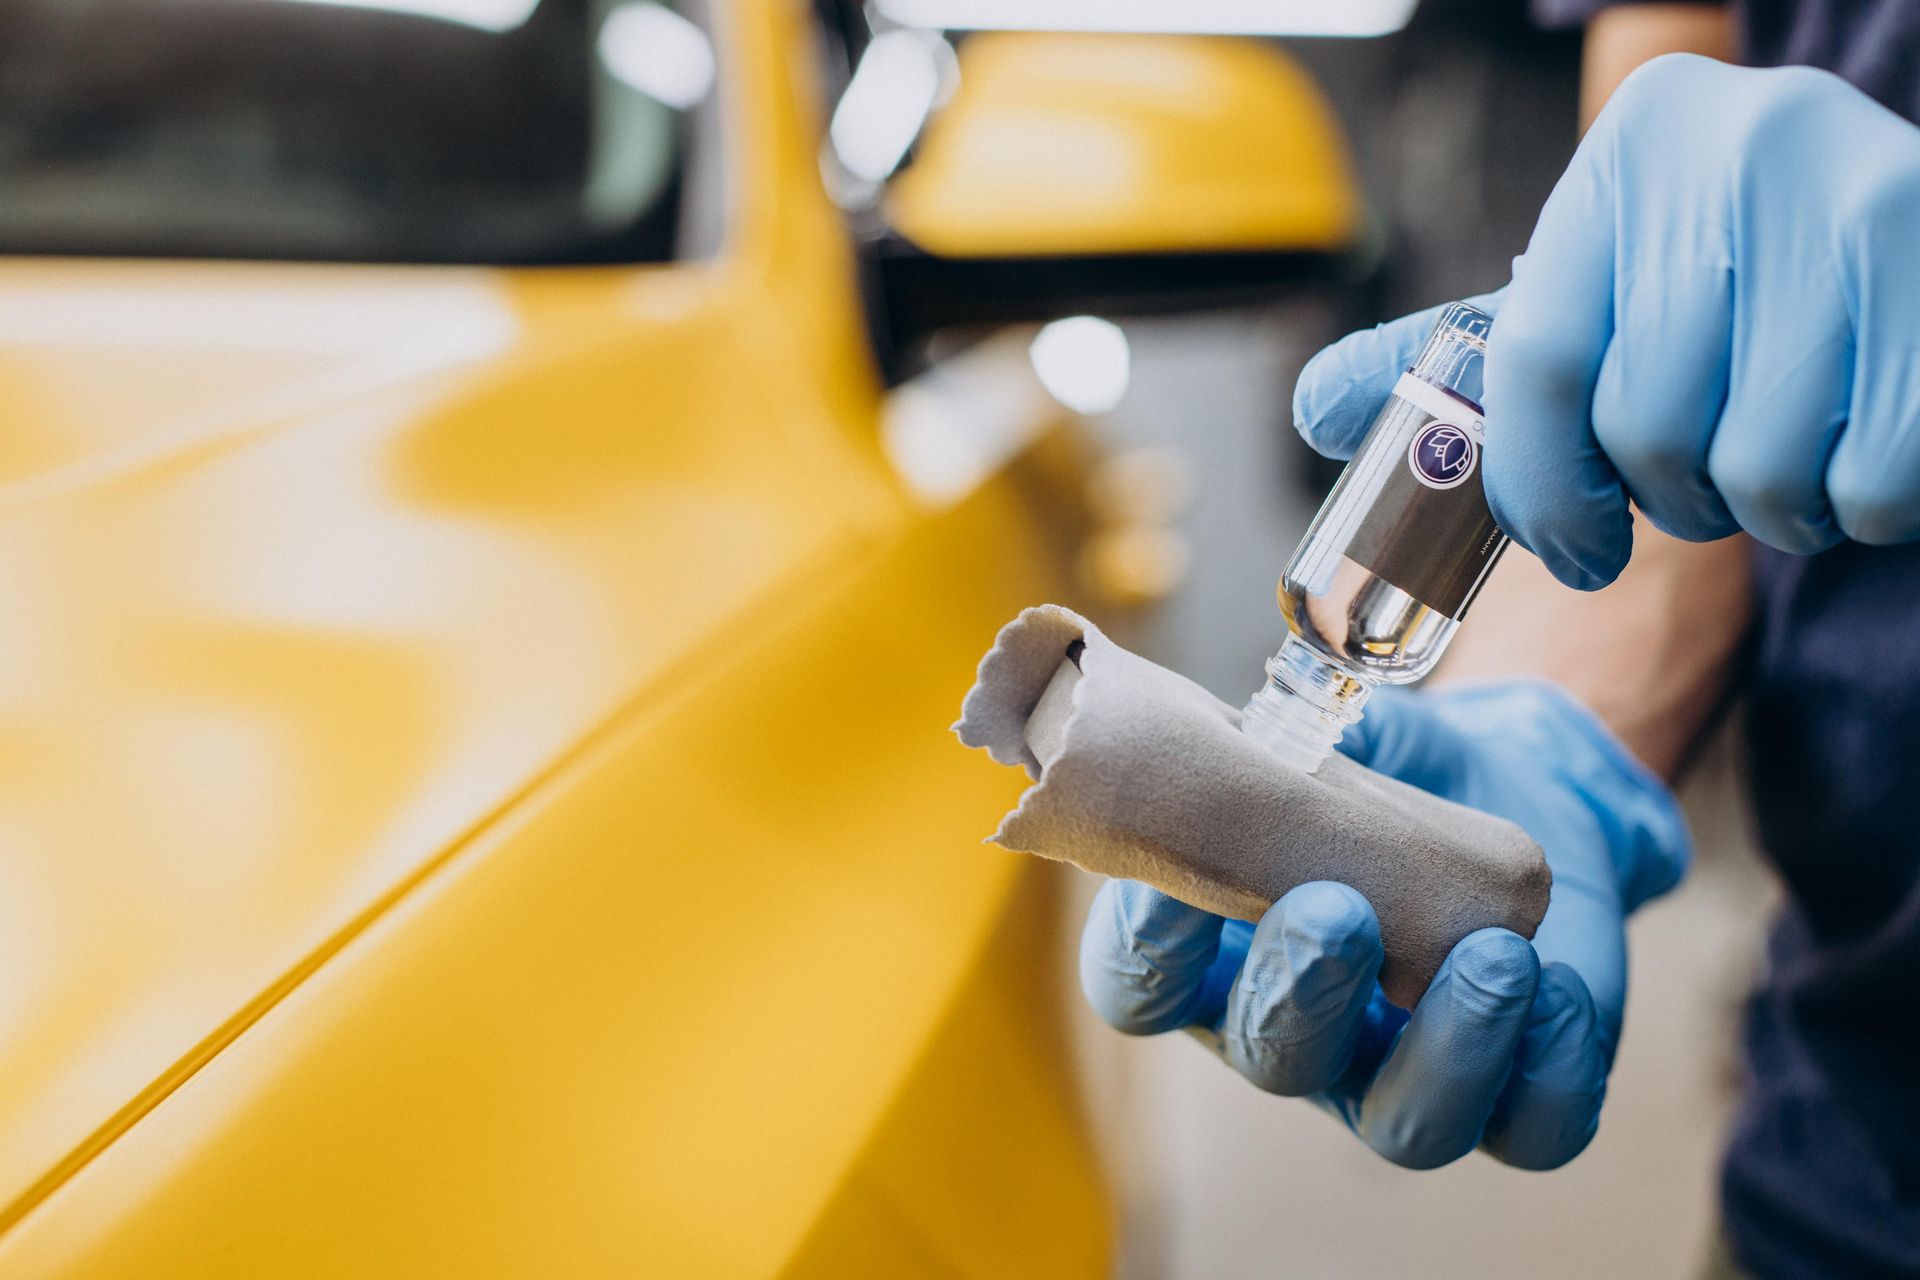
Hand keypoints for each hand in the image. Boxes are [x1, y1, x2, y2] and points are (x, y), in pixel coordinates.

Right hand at [1079, 683, 1687, 1168]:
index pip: (1141, 987)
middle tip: (1339, 908)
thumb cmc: (1385, 770)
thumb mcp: (1328, 738)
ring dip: (1448, 1048)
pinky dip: (1549, 1067)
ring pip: (1404, 1126)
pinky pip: (1533, 1130)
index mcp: (1214, 953)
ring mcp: (1399, 1076)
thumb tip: (1270, 749)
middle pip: (1270, 1057)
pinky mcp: (1514, 1094)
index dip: (1147, 951)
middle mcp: (1294, 1032)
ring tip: (1494, 955)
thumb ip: (1286, 748)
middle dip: (1302, 990)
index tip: (1175, 886)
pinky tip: (1554, 983)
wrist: (1509, 784)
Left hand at [1296, 54, 1919, 588]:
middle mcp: (1743, 148)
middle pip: (1647, 428)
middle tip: (1707, 475)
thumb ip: (1463, 355)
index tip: (1569, 550)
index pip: (1536, 362)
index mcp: (1635, 146)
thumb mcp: (1603, 288)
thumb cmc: (1741, 286)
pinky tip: (1865, 443)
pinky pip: (1869, 481)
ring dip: (1771, 510)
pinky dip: (1863, 506)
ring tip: (1792, 448)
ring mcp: (1858, 205)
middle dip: (1671, 499)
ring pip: (1758, 470)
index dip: (1540, 488)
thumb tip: (1316, 410)